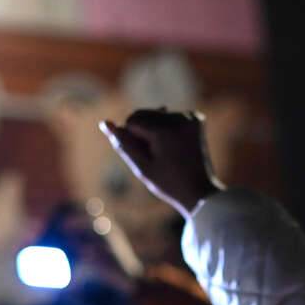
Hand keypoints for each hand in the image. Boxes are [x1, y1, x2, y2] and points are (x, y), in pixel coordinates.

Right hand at [100, 109, 223, 216]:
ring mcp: (190, 117)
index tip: (148, 158)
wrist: (200, 191)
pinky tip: (174, 145)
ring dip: (153, 129)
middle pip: (143, 113)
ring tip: (166, 152)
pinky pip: (169, 117)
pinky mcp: (195, 118)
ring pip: (155, 114)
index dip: (133, 140)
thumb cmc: (168, 183)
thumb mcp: (141, 166)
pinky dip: (166, 128)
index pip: (132, 121)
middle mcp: (180, 119)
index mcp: (166, 131)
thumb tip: (104, 123)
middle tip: (157, 156)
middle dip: (142, 131)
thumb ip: (123, 144)